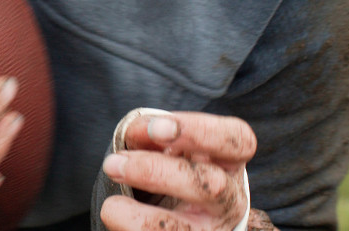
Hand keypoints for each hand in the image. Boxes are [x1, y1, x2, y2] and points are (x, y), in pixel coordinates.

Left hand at [99, 111, 255, 230]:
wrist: (175, 220)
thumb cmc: (172, 171)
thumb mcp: (169, 148)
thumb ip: (153, 133)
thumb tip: (135, 131)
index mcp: (230, 162)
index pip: (237, 141)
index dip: (197, 131)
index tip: (156, 128)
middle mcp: (230, 200)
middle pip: (210, 186)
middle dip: (156, 172)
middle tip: (113, 163)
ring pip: (183, 229)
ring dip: (139, 215)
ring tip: (111, 202)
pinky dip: (129, 227)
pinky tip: (115, 215)